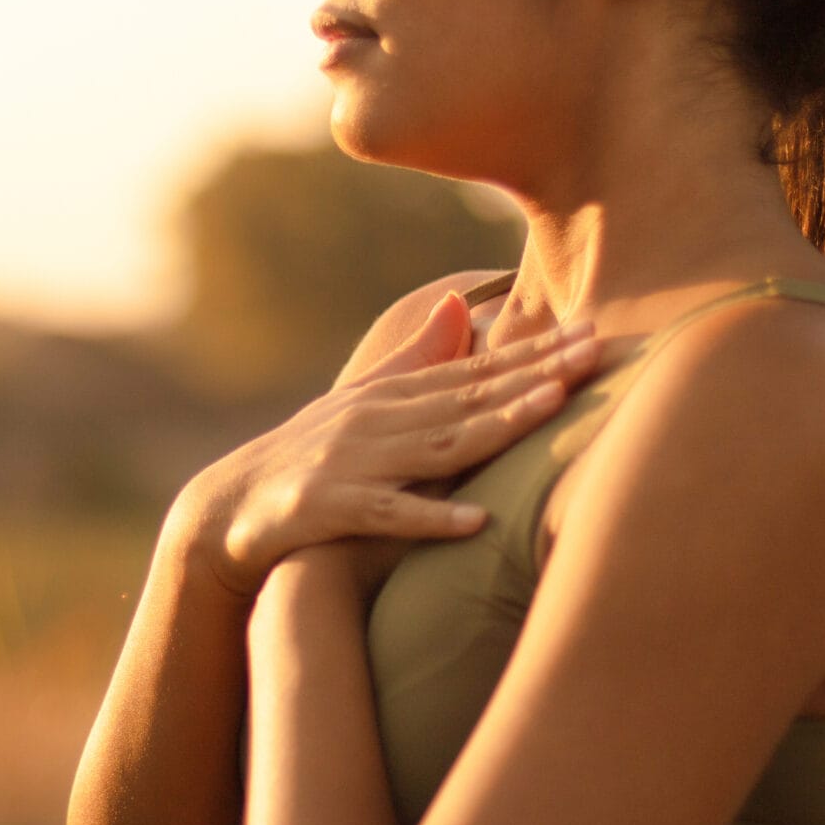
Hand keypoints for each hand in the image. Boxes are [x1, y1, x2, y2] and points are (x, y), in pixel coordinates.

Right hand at [177, 290, 602, 602]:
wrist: (227, 509)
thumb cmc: (309, 457)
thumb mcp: (363, 402)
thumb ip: (415, 358)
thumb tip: (460, 303)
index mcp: (393, 395)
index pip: (478, 370)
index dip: (536, 352)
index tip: (591, 333)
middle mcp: (379, 420)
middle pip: (471, 397)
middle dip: (536, 374)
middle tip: (596, 353)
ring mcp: (355, 462)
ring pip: (439, 443)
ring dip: (498, 425)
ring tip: (553, 408)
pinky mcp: (330, 509)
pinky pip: (388, 515)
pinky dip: (430, 517)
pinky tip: (475, 520)